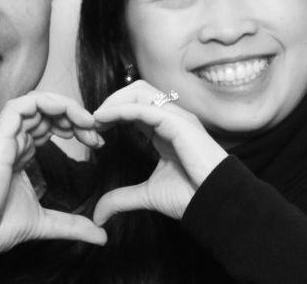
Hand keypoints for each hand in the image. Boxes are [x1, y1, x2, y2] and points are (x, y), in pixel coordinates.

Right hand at [0, 91, 106, 255]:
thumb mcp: (43, 223)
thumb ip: (72, 225)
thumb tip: (101, 236)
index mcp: (16, 152)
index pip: (47, 125)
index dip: (73, 126)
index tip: (96, 142)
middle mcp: (9, 139)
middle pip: (45, 111)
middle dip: (75, 116)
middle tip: (96, 133)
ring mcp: (2, 135)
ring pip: (35, 102)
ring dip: (66, 107)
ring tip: (88, 122)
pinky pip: (21, 105)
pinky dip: (47, 103)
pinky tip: (68, 114)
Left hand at [91, 80, 228, 223]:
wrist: (214, 204)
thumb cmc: (191, 197)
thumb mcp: (147, 195)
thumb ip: (121, 199)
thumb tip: (98, 215)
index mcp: (166, 130)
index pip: (136, 106)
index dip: (112, 112)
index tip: (93, 128)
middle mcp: (172, 118)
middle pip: (137, 90)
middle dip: (112, 100)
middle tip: (92, 121)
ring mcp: (177, 118)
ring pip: (140, 92)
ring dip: (113, 101)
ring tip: (96, 119)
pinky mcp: (179, 123)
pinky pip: (145, 107)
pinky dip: (121, 109)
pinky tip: (104, 119)